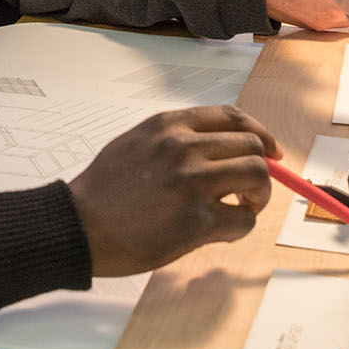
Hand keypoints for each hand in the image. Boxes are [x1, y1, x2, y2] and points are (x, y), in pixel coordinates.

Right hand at [67, 106, 280, 276]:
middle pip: (253, 146)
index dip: (259, 133)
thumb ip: (173, 140)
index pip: (233, 118)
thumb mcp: (135, 143)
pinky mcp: (197, 222)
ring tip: (243, 207)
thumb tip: (215, 150)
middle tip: (253, 188)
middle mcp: (184, 147)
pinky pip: (243, 220)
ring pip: (257, 177)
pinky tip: (224, 230)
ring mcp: (193, 183)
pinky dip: (242, 226)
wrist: (79, 225)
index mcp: (169, 125)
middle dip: (263, 168)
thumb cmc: (102, 191)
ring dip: (258, 196)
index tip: (269, 150)